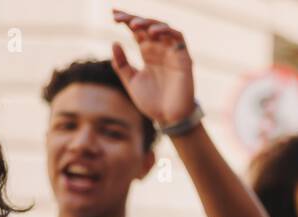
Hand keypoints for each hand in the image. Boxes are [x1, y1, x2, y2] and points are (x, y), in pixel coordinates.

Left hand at [111, 9, 196, 127]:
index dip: (126, 20)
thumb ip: (121, 64)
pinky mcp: (184, 58)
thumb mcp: (131, 81)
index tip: (113, 16)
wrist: (169, 119)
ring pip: (163, 28)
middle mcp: (160, 50)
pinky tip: (153, 32)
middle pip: (148, 26)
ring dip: (149, 22)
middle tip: (119, 17)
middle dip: (134, 18)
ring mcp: (172, 53)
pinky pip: (178, 38)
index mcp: (148, 54)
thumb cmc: (152, 103)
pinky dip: (167, 31)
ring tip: (134, 25)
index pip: (137, 31)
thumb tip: (114, 42)